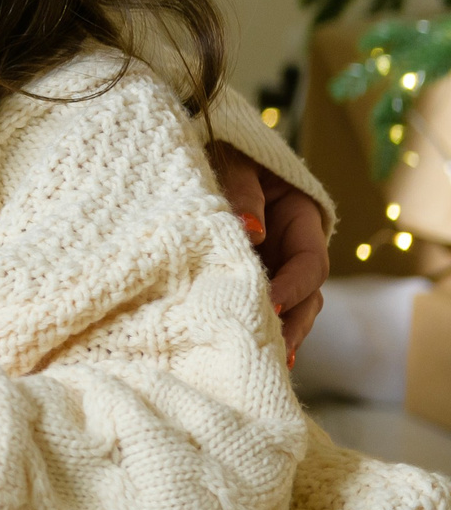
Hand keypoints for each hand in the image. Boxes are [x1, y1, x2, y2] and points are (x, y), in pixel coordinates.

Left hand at [206, 142, 327, 363]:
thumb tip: (252, 231)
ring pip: (287, 307)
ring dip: (278, 333)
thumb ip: (242, 193)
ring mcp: (272, 264)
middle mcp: (291, 248)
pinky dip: (254, 324)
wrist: (200, 148)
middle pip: (306, 296)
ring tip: (265, 362)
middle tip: (275, 352)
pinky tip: (245, 350)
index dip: (294, 286)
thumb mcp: (234, 163)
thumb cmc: (222, 150)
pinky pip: (256, 303)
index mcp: (301, 221)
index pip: (309, 263)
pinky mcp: (246, 274)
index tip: (270, 303)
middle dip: (293, 324)